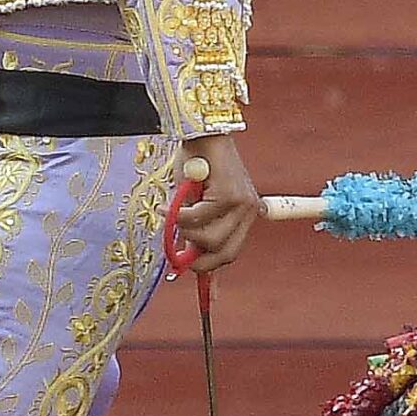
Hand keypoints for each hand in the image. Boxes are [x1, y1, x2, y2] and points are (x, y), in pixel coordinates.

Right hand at [173, 134, 261, 272]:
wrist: (199, 133)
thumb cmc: (196, 164)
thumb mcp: (195, 204)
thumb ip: (196, 229)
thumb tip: (185, 259)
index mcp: (245, 214)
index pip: (232, 251)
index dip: (212, 268)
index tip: (199, 282)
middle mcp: (249, 211)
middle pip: (225, 254)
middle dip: (197, 258)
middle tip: (177, 250)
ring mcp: (241, 204)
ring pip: (210, 240)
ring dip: (185, 231)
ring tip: (172, 213)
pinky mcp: (228, 195)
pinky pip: (197, 219)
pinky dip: (177, 215)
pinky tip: (167, 206)